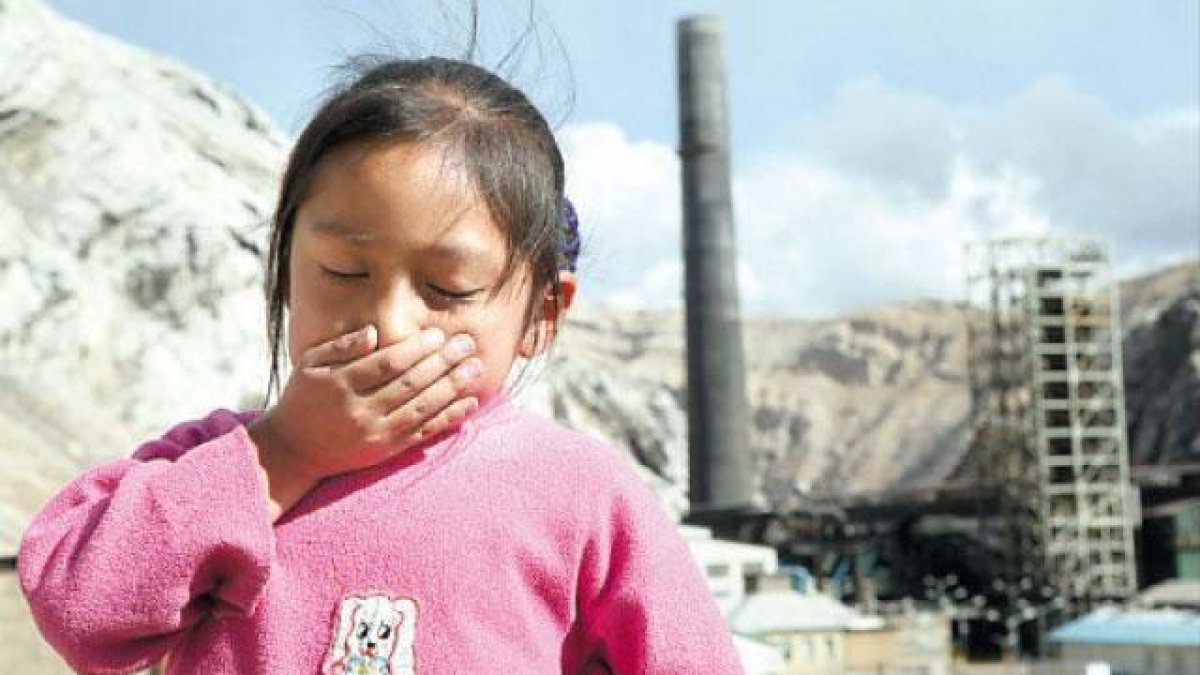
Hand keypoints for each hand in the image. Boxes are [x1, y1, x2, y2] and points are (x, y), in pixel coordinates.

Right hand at [249, 324, 481, 514]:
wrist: (293, 450)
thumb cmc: (303, 398)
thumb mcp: (310, 365)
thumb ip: (341, 346)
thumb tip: (373, 332)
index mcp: (341, 384)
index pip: (387, 363)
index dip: (416, 348)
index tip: (437, 335)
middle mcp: (361, 410)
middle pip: (410, 383)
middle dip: (443, 362)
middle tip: (467, 343)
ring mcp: (376, 433)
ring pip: (422, 407)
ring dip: (453, 387)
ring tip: (475, 368)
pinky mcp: (387, 450)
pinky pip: (424, 432)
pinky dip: (449, 418)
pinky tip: (469, 404)